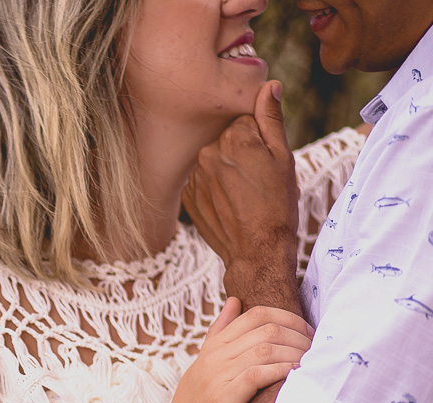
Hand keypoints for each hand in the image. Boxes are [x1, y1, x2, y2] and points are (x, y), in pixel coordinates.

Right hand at [151, 298, 312, 402]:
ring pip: (265, 347)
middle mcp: (213, 357)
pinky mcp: (223, 399)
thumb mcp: (204, 369)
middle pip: (265, 327)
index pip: (254, 314)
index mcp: (211, 348)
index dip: (288, 319)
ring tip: (310, 365)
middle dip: (298, 335)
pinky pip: (258, 373)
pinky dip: (282, 372)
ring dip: (295, 353)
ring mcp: (216, 376)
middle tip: (316, 350)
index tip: (306, 335)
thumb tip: (234, 302)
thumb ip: (219, 337)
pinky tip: (295, 379)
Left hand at [183, 81, 300, 309]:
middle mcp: (209, 152)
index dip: (258, 138)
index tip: (266, 158)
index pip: (244, 120)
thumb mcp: (283, 158)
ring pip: (213, 159)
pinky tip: (229, 202)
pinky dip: (213, 186)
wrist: (256, 249)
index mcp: (235, 138)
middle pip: (226, 138)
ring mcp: (195, 175)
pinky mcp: (187, 195)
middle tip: (256, 178)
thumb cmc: (277, 204)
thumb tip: (269, 85)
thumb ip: (271, 119)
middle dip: (240, 151)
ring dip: (225, 169)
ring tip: (243, 193)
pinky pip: (202, 179)